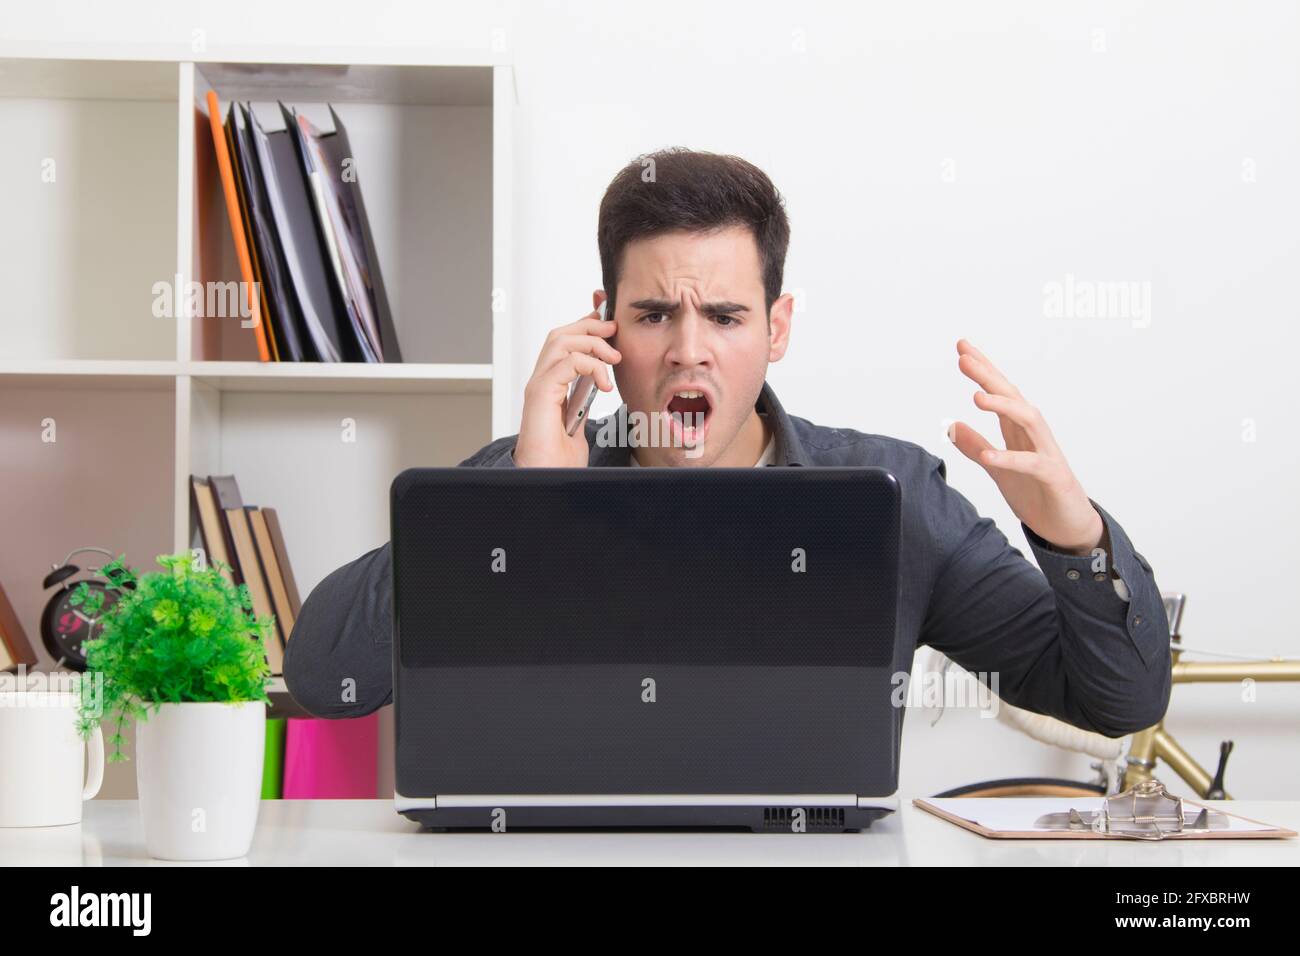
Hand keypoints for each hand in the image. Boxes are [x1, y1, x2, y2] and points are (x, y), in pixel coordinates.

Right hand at [513, 303, 620, 466]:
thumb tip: (601, 388)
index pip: (564, 344)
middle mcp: (540, 381)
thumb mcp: (579, 424)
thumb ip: (584, 402)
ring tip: (613, 358)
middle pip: (560, 335)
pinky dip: (590, 366)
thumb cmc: (559, 459)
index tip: (609, 323)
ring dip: (592, 343)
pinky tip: (605, 384)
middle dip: (590, 326)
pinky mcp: (540, 394)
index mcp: (549, 385)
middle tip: (614, 330)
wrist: (548, 479)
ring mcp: (538, 386)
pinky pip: (565, 363)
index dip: (585, 327)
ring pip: (560, 342)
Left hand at [947, 339, 1104, 554]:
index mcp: (1019, 431)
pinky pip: (1032, 464)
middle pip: (1013, 397)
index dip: (982, 370)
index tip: (962, 348)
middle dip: (989, 376)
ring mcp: (1047, 454)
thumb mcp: (997, 470)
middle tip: (964, 358)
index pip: (1000, 393)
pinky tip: (989, 456)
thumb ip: (976, 447)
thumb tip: (952, 425)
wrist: (1068, 526)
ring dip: (1004, 407)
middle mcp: (1035, 435)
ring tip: (976, 397)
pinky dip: (1010, 459)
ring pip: (1029, 421)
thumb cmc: (1036, 493)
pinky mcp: (1054, 477)